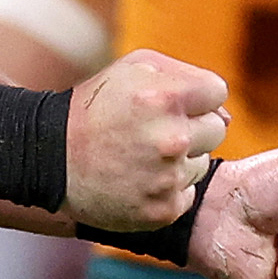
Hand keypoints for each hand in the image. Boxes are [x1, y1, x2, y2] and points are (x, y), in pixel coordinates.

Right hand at [64, 48, 228, 232]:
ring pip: (201, 164)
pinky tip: (138, 179)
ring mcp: (168, 178)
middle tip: (153, 131)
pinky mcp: (162, 210)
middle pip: (217, 129)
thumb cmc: (97, 106)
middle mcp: (172, 138)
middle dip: (192, 127)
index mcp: (166, 96)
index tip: (172, 103)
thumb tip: (225, 114)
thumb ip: (185, 75)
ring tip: (141, 155)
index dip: (196, 97)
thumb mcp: (134, 67)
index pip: (217, 92)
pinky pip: (186, 194)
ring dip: (180, 160)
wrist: (52, 157)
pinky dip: (168, 189)